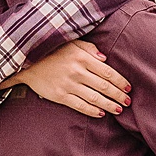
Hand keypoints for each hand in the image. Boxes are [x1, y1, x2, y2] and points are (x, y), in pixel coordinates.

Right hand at [11, 42, 131, 116]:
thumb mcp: (70, 42)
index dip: (120, 81)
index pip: (107, 72)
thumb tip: (105, 58)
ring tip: (119, 110)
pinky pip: (79, 105)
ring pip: (94, 98)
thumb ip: (89, 48)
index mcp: (82, 57)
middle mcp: (77, 71)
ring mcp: (68, 84)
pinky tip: (101, 113)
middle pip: (104, 86)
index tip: (129, 88)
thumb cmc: (51, 50)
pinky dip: (92, 110)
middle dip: (118, 95)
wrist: (26, 60)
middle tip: (128, 101)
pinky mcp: (60, 95)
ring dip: (109, 105)